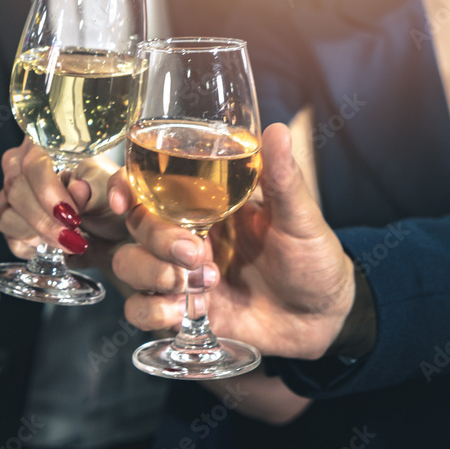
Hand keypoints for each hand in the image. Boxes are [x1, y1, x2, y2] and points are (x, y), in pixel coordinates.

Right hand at [0, 139, 129, 268]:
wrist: (111, 231)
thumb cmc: (110, 200)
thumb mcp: (114, 188)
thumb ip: (100, 185)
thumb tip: (78, 189)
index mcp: (48, 146)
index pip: (34, 162)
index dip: (48, 191)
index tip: (72, 216)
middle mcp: (23, 165)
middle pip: (15, 188)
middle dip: (44, 219)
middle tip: (72, 235)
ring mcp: (12, 192)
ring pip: (5, 214)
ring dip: (37, 233)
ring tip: (67, 240)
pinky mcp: (10, 219)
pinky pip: (6, 234)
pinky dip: (28, 244)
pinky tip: (51, 244)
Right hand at [110, 123, 355, 359]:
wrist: (324, 318)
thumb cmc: (313, 259)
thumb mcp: (300, 218)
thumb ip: (282, 178)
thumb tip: (277, 130)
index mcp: (204, 204)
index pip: (148, 186)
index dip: (125, 187)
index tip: (125, 199)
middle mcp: (184, 235)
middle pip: (136, 225)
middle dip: (155, 238)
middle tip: (193, 253)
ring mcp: (179, 274)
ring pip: (128, 265)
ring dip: (152, 273)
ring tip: (197, 284)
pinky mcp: (181, 311)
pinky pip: (140, 310)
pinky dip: (153, 310)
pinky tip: (185, 310)